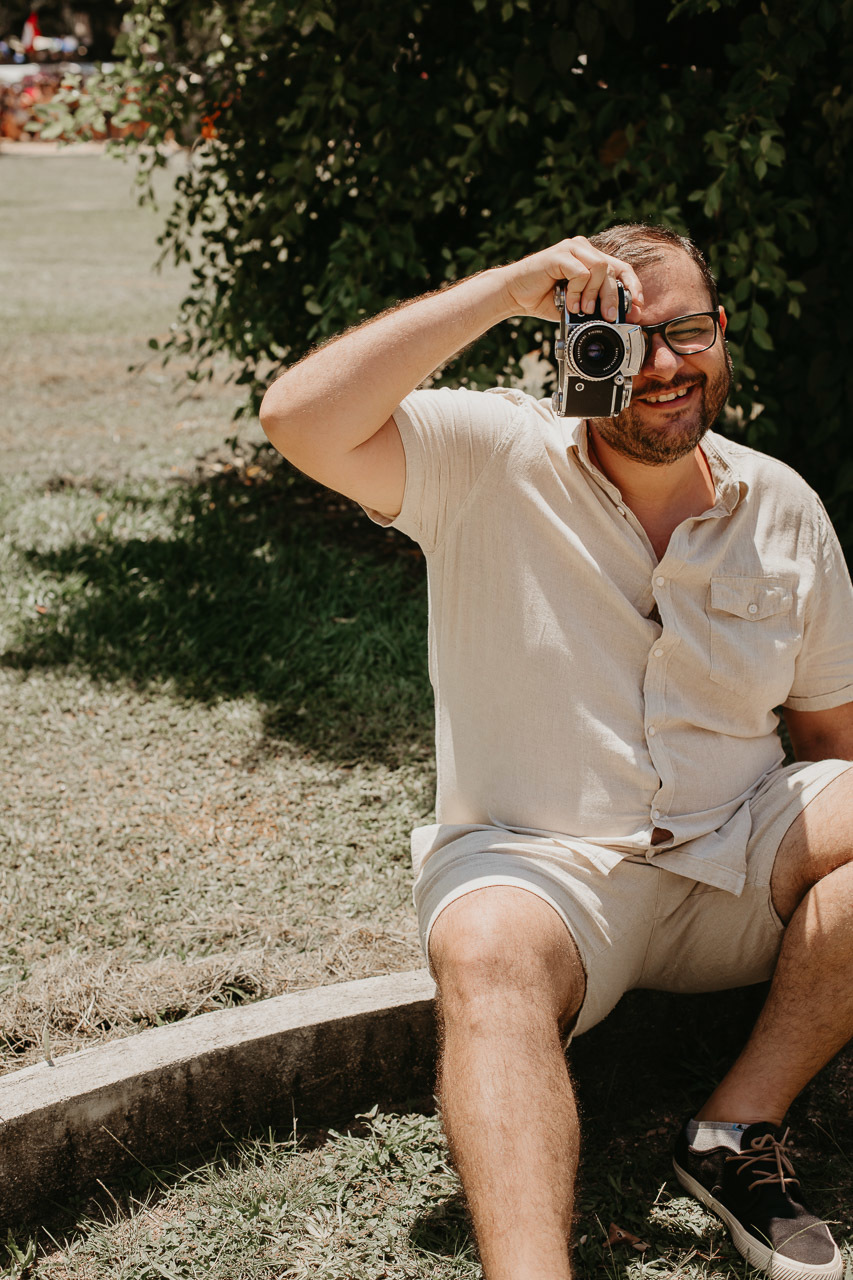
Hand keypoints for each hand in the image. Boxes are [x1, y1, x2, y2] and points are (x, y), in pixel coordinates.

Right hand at [496, 236, 644, 324]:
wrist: (514, 295)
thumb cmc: (542, 299)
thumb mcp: (576, 305)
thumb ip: (595, 305)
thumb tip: (616, 316)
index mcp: (590, 260)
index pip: (621, 268)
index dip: (633, 287)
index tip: (637, 307)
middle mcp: (583, 250)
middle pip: (613, 270)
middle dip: (614, 297)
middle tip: (609, 316)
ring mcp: (571, 249)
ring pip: (600, 268)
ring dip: (595, 293)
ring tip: (583, 309)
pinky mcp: (560, 254)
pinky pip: (581, 271)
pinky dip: (578, 290)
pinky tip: (568, 301)